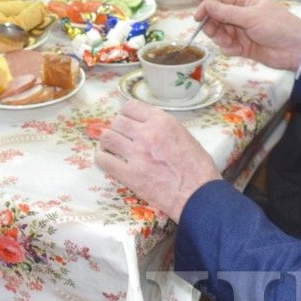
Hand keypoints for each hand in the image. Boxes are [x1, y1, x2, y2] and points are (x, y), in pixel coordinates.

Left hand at [96, 100, 219, 220]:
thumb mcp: (184, 135)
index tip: (127, 122)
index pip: (130, 106)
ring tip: (111, 148)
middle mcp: (147, 133)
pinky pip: (103, 160)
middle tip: (121, 138)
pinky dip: (101, 158)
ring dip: (107, 143)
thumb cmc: (197, 167)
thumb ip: (161, 127)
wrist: (198, 194)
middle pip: (117, 121)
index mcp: (162, 121)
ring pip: (107, 138)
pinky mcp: (129, 174)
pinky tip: (106, 160)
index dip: (126, 115)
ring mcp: (136, 153)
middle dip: (117, 129)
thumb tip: (143, 126)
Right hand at [195, 0, 300, 72]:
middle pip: (216, 17)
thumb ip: (226, 12)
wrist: (295, 50)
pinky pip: (227, 46)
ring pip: (219, 33)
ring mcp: (241, 30)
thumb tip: (206, 5)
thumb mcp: (251, 16)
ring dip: (221, 39)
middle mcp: (241, 14)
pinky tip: (238, 51)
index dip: (207, 8)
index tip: (197, 18)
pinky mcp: (242, 46)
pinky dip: (229, 49)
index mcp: (244, 0)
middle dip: (213, 26)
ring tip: (231, 43)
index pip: (219, 0)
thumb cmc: (277, 26)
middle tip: (215, 33)